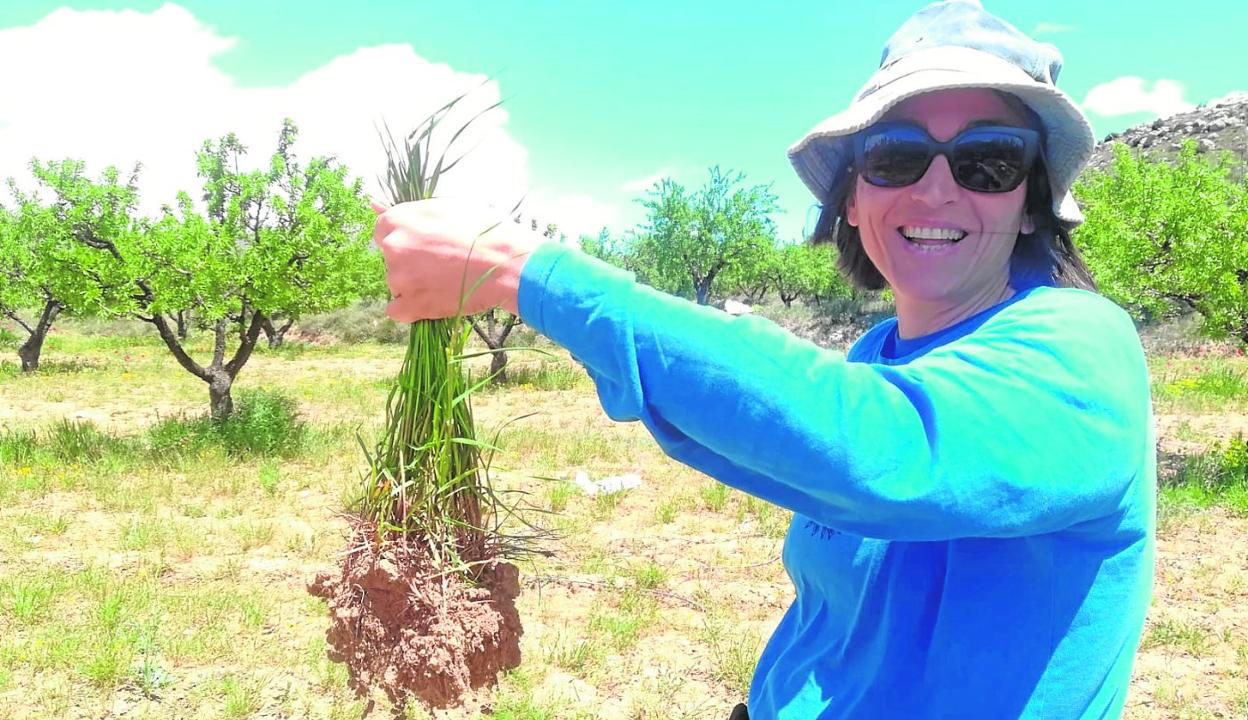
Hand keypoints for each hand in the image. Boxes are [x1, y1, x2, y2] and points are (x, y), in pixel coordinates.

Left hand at [371, 198, 545, 321]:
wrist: (506, 264)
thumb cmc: (483, 229)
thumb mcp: (446, 208)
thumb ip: (409, 211)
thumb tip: (372, 204)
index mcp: (398, 219)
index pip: (382, 230)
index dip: (405, 237)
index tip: (424, 244)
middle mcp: (393, 247)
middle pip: (390, 257)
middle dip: (409, 261)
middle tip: (440, 263)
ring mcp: (399, 278)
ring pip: (396, 283)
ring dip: (413, 284)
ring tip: (445, 281)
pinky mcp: (410, 305)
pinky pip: (397, 310)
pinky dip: (412, 308)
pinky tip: (434, 300)